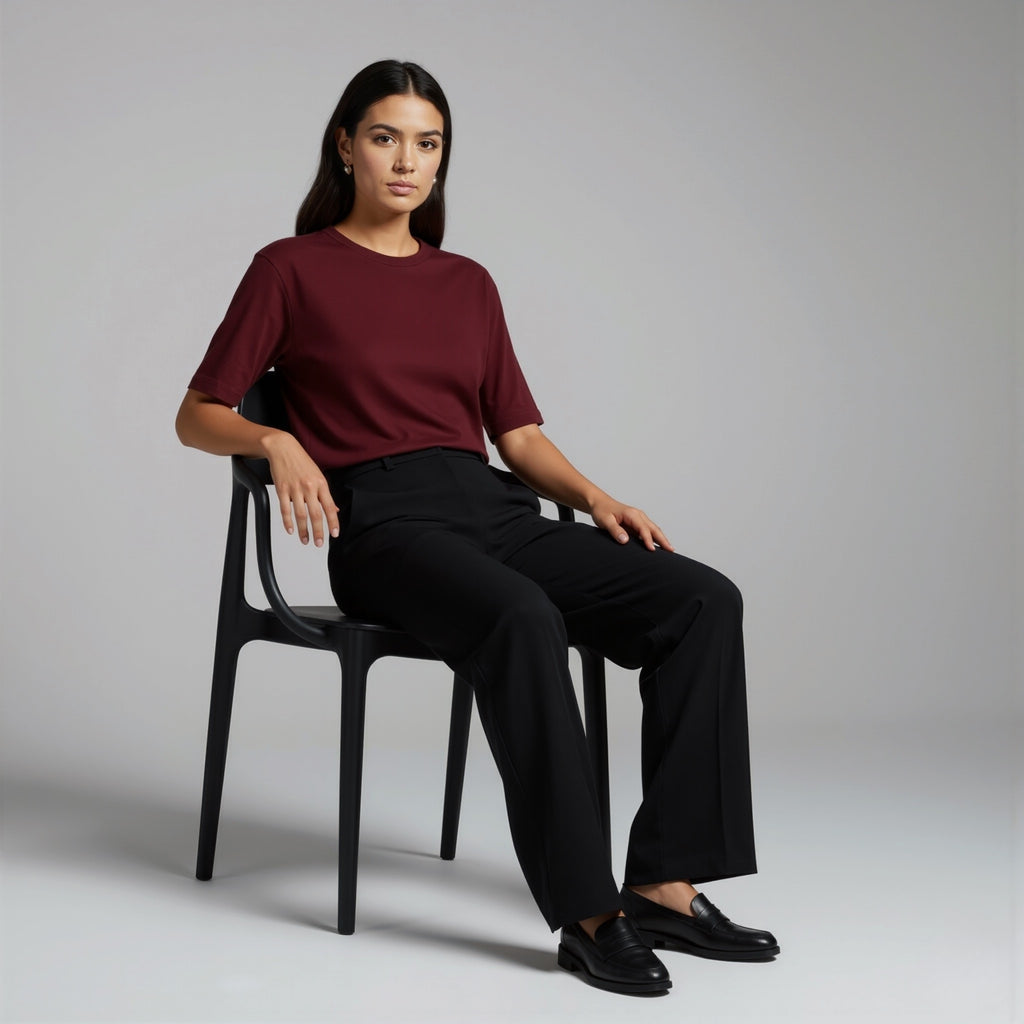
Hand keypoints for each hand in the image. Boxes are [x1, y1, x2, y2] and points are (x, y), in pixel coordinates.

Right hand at [262, 432, 339, 546]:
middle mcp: (309, 487)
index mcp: (321, 484)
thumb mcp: (318, 476)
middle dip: (318, 531)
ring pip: (300, 514)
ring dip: (303, 530)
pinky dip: (287, 522)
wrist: (283, 448)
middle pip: (315, 514)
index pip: (330, 507)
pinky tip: (291, 530)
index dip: (333, 522)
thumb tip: (334, 510)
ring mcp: (295, 488)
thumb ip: (325, 495)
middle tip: (319, 543)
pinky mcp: (281, 489)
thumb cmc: (302, 462)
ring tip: (305, 540)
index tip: (334, 534)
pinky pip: (285, 509)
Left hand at [589, 498, 673, 551]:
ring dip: (661, 539)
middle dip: (663, 539)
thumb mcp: (605, 520)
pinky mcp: (636, 524)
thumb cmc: (601, 511)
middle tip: (671, 550)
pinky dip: (655, 538)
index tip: (652, 550)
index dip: (648, 540)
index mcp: (632, 514)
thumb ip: (615, 530)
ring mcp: (639, 519)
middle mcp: (638, 515)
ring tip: (669, 550)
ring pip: (653, 529)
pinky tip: (658, 546)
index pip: (643, 528)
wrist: (599, 503)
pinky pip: (648, 531)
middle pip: (654, 528)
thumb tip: (625, 540)